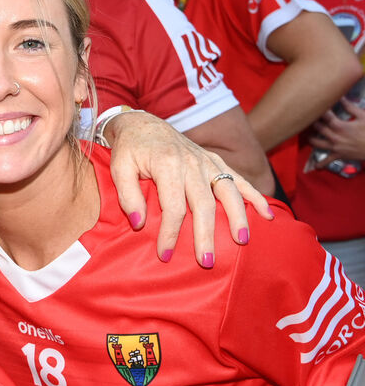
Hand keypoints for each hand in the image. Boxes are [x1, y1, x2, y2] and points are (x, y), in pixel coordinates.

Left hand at [105, 111, 271, 264]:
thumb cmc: (129, 149)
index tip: (165, 255)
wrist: (142, 124)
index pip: (173, 206)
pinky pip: (239, 179)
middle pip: (204, 204)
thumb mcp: (118, 168)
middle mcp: (192, 163)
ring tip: (241, 241)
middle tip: (207, 261)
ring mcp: (207, 161)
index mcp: (167, 165)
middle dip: (206, 235)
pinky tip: (267, 214)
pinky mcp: (215, 161)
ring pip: (228, 191)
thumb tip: (138, 223)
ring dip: (237, 217)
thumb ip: (127, 195)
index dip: (170, 233)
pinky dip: (255, 196)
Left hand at [309, 100, 364, 159]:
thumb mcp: (363, 116)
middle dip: (313, 123)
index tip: (315, 106)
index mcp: (340, 126)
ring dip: (311, 139)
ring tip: (308, 135)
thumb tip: (341, 98)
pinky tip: (315, 166)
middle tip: (308, 118)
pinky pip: (327, 161)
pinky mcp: (338, 155)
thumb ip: (350, 108)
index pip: (326, 117)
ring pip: (317, 143)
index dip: (320, 111)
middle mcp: (334, 136)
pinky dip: (320, 164)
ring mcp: (335, 147)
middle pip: (318, 129)